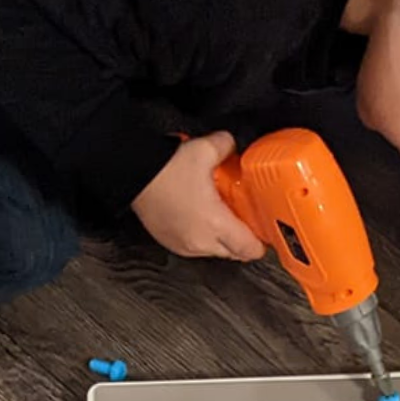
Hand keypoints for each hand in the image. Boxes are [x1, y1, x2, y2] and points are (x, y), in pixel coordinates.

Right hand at [131, 132, 265, 260]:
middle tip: (248, 221)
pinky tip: (202, 218)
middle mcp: (200, 241)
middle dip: (244, 240)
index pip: (249, 249)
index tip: (267, 232)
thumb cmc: (164, 170)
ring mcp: (184, 245)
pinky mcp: (170, 242)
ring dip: (223, 239)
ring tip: (224, 217)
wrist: (132, 176)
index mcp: (215, 224)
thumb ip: (227, 147)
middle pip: (234, 254)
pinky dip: (204, 237)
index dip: (262, 243)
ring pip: (215, 251)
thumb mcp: (204, 149)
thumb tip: (232, 146)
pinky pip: (195, 247)